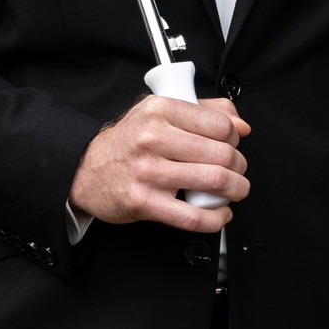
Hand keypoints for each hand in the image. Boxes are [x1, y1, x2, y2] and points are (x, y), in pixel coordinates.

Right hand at [68, 95, 249, 232]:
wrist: (87, 170)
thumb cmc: (127, 142)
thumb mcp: (159, 112)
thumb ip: (204, 111)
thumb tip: (241, 125)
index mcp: (160, 110)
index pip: (219, 123)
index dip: (235, 137)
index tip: (234, 144)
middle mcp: (153, 138)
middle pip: (221, 154)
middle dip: (239, 166)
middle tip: (237, 170)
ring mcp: (149, 171)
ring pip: (213, 181)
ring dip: (235, 190)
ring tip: (235, 190)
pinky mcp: (145, 202)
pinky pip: (192, 216)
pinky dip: (216, 218)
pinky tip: (220, 212)